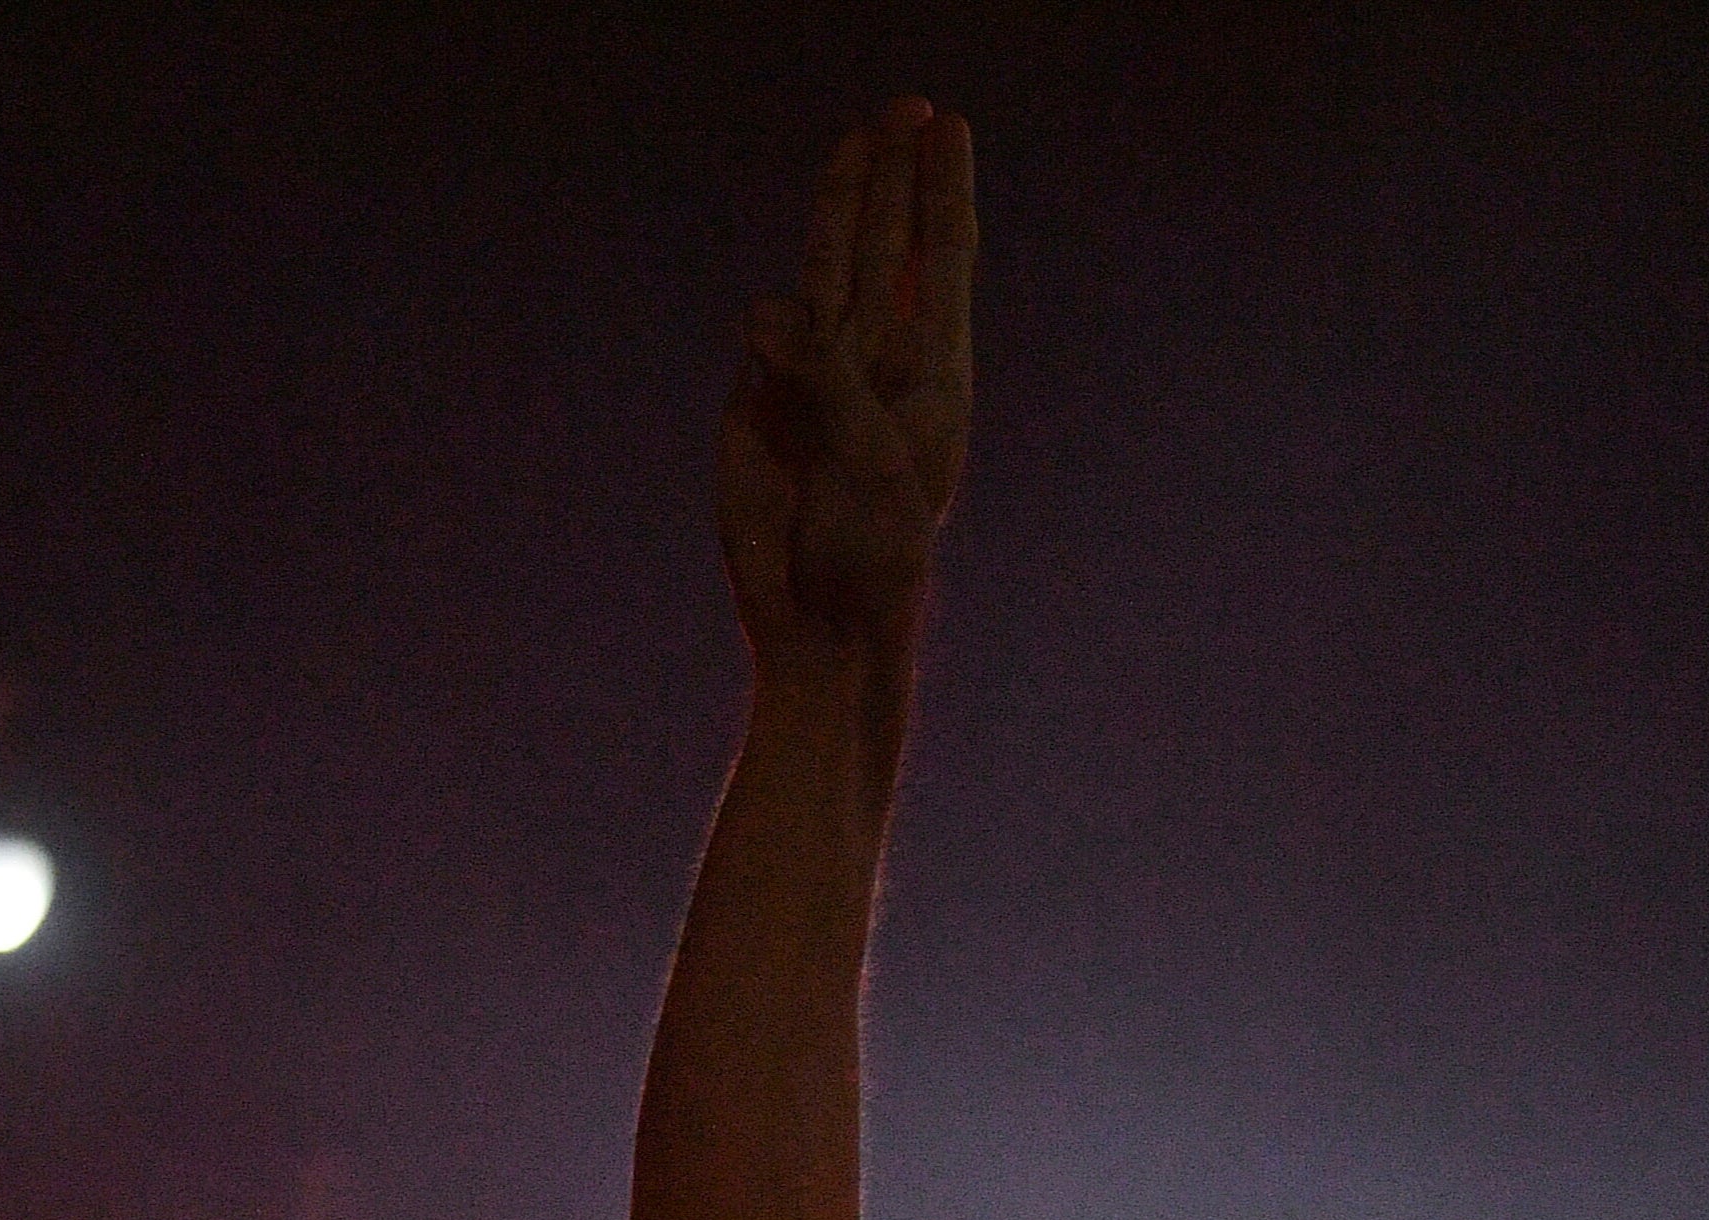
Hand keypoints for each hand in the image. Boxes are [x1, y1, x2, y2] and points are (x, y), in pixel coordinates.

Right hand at [720, 102, 974, 675]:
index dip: (941, 190)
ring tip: (858, 138)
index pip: (943, 259)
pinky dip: (771, 318)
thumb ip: (824, 378)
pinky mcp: (762, 401)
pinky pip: (766, 334)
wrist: (814, 625)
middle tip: (906, 106)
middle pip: (889, 246)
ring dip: (841, 208)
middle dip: (895, 178)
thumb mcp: (864, 460)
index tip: (947, 125)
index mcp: (934, 375)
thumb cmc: (870, 555)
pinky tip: (775, 319)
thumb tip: (767, 307)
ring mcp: (818, 377)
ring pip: (828, 272)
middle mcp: (879, 362)